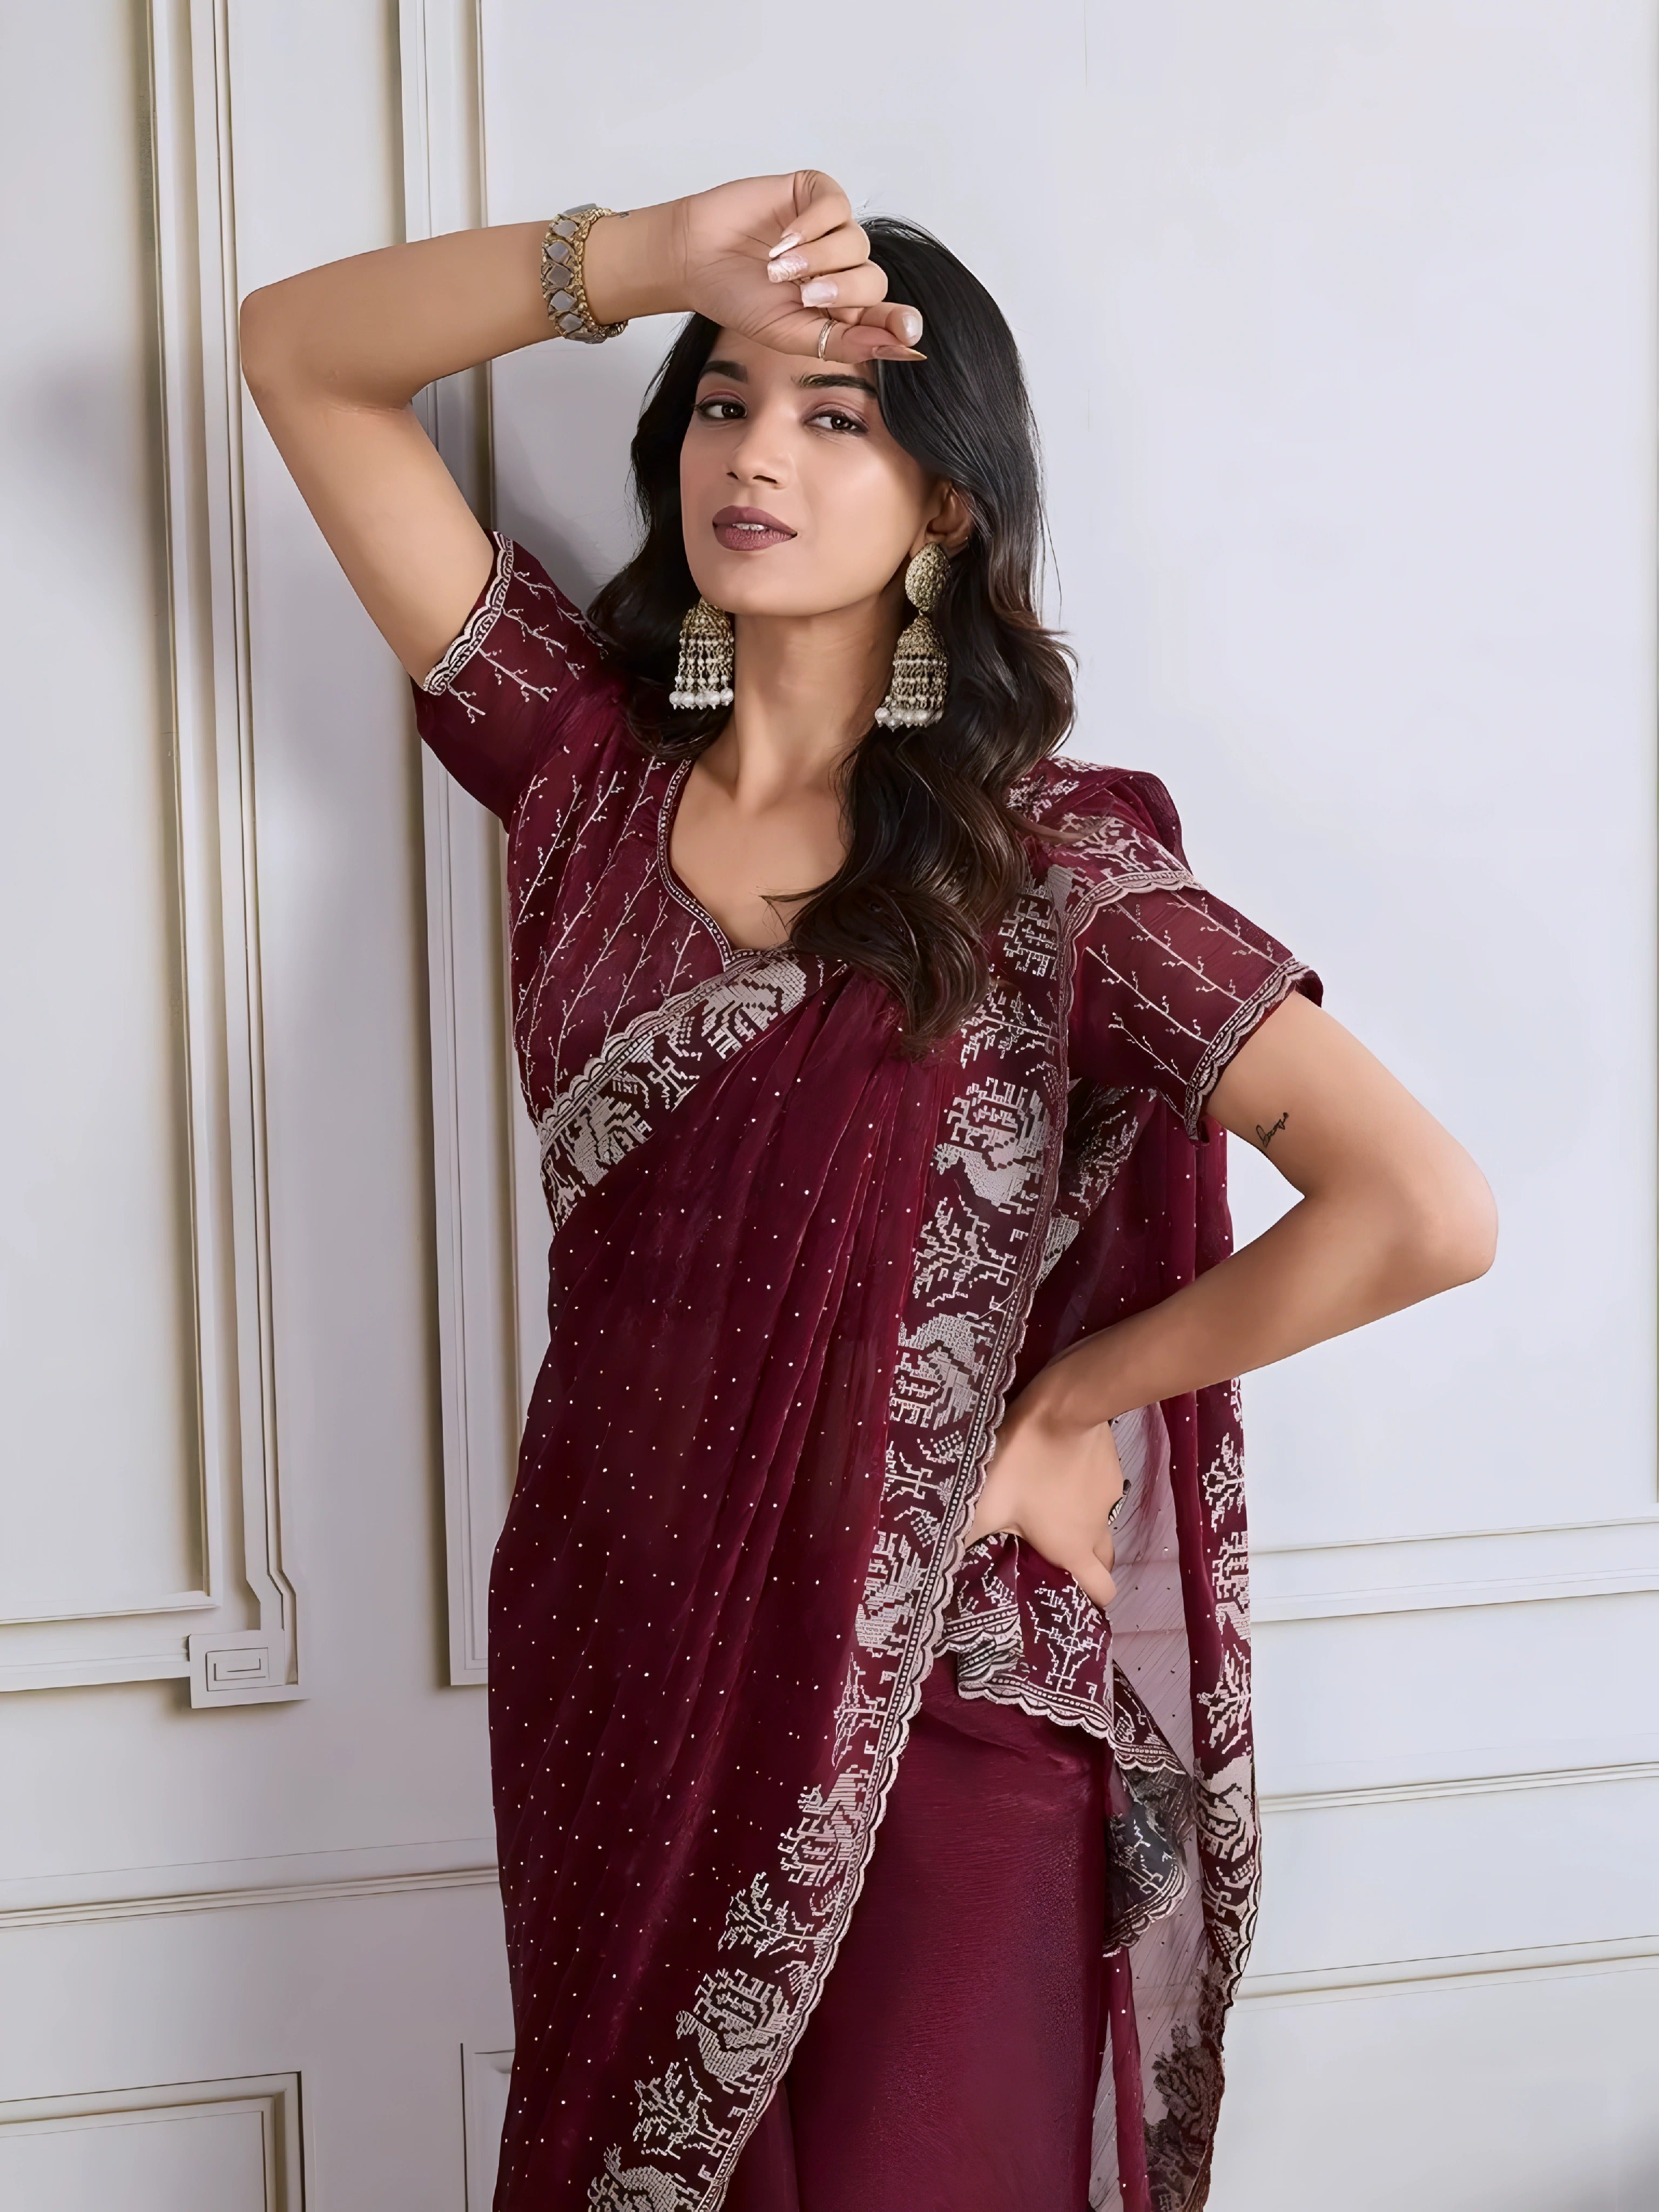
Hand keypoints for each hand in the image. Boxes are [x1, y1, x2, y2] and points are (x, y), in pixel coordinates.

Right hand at [672, 171, 924, 363]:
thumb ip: (844, 343)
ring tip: (777, 267)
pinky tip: (783, 238)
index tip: (907, 330)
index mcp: (841, 310)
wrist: (695, 260)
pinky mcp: (816, 195)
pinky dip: (811, 224)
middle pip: (873, 280)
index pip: (886, 316)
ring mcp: (831, 231)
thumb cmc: (738, 299)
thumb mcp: (791, 334)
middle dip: (842, 289)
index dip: (899, 322)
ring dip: (817, 258)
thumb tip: (901, 348)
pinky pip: (836, 207)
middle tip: (804, 294)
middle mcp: (842, 269)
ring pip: (856, 243)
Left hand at [967, 1383, 1123, 1610]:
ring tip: (1050, 1512)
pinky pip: (1100, 1490)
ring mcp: (1109, 1496)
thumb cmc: (1021, 1464)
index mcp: (1072, 1547)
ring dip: (1083, 1526)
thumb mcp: (985, 1506)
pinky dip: (1084, 1492)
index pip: (1102, 1592)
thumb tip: (942, 1569)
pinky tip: (1058, 1474)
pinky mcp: (1111, 1466)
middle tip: (1053, 1556)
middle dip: (1086, 1564)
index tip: (1070, 1598)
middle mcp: (1098, 1528)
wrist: (1064, 1407)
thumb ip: (967, 1539)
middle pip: (1104, 1560)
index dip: (1092, 1601)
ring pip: (1101, 1523)